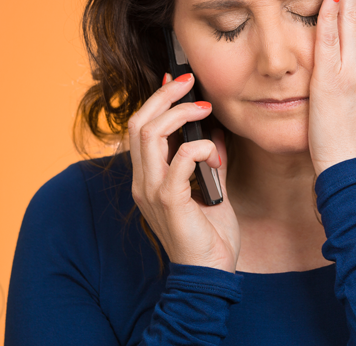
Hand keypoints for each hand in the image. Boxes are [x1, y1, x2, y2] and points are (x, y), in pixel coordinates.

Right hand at [127, 72, 239, 272]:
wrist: (209, 274)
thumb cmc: (209, 234)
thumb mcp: (210, 189)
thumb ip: (208, 161)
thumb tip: (214, 132)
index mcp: (148, 177)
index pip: (140, 128)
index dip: (156, 100)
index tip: (177, 81)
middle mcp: (143, 181)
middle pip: (139, 123)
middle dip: (164, 96)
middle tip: (189, 82)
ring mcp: (151, 191)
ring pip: (151, 134)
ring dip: (180, 114)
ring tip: (205, 109)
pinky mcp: (169, 201)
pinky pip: (179, 160)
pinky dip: (200, 148)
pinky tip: (216, 154)